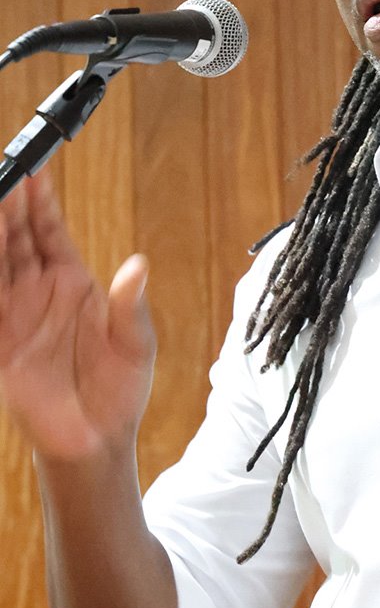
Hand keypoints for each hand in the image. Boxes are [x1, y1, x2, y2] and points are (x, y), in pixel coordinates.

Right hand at [0, 171, 155, 460]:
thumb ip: (130, 305)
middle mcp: (39, 293)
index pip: (50, 231)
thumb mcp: (136, 343)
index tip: (36, 167)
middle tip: (4, 171)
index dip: (41, 200)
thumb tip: (138, 265)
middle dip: (9, 204)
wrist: (98, 440)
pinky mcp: (2, 344)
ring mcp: (16, 316)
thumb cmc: (120, 389)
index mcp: (72, 282)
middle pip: (17, 237)